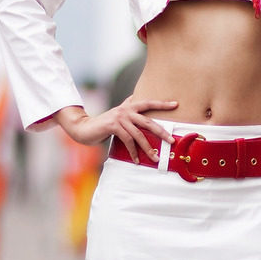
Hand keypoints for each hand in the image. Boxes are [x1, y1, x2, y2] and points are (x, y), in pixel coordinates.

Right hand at [56, 97, 178, 163]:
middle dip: (161, 132)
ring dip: (148, 148)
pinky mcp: (113, 126)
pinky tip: (137, 160)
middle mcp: (126, 110)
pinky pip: (128, 141)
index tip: (175, 104)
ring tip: (155, 158)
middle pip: (148, 121)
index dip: (162, 104)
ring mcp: (120, 118)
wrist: (84, 128)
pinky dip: (133, 152)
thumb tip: (136, 99)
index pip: (148, 103)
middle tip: (171, 140)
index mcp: (129, 106)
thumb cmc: (103, 124)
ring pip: (139, 134)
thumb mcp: (118, 115)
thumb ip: (128, 108)